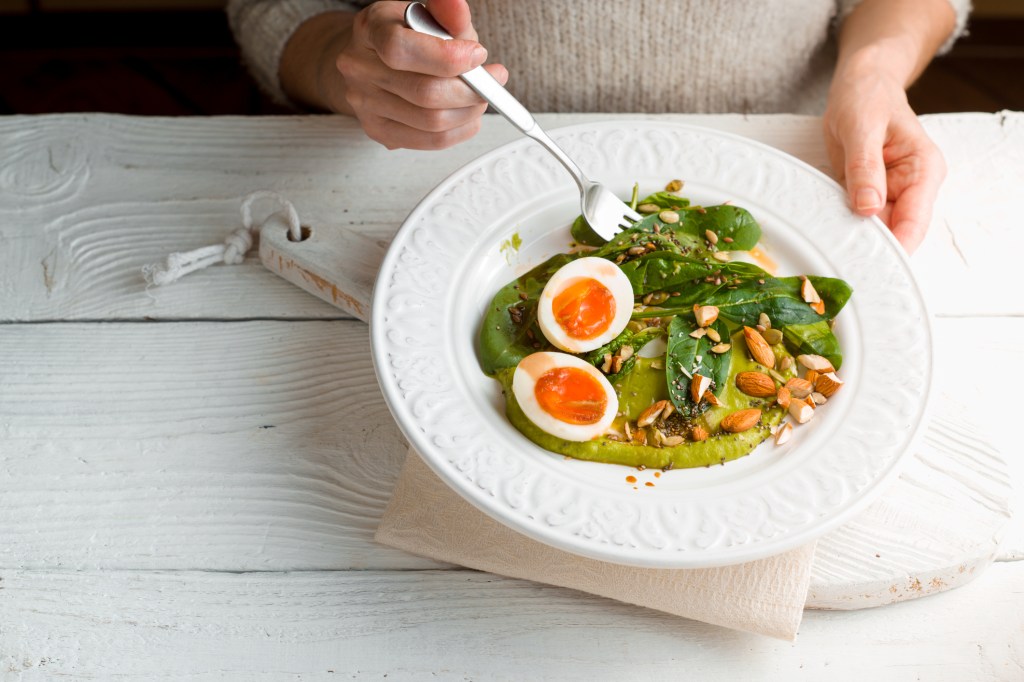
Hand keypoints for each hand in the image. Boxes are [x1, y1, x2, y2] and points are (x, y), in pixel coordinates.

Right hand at [326, 0, 507, 149]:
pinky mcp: (378, 131)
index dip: (446, 57)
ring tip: (480, 97)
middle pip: (423, 93)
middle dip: (470, 90)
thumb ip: (447, 15)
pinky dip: (460, 130)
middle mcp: (359, 68)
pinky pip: (430, 141)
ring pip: (431, 122)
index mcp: (369, 30)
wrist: (373, 59)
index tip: (478, 55)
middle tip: (492, 82)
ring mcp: (365, 103)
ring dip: (469, 112)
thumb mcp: (428, 16)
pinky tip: (467, 115)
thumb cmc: (406, 36)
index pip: (400, 49)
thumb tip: (458, 7)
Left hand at [823, 66, 945, 252]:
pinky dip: (841, 227)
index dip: (895, 248)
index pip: (914, 222)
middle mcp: (911, 186)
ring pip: (874, 231)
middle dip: (871, 250)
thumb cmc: (868, 95)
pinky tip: (825, 236)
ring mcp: (889, 193)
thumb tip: (869, 208)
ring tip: (829, 253)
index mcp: (923, 170)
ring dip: (853, 241)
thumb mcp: (861, 126)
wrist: (861, 83)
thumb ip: (865, 167)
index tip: (870, 267)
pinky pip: (855, 219)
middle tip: (841, 266)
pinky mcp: (867, 194)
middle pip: (895, 233)